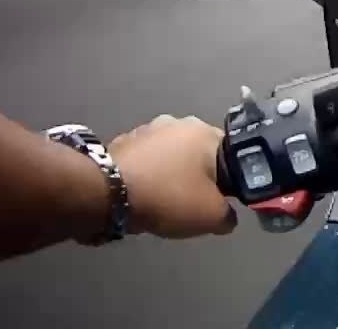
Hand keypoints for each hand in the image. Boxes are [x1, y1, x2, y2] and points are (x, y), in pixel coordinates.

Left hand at [109, 115, 236, 237]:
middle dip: (199, 175)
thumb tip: (226, 216)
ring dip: (171, 173)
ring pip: (171, 156)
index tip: (221, 200)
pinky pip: (146, 161)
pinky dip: (148, 175)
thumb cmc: (168, 197)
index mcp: (206, 132)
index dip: (231, 180)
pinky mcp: (122, 142)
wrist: (105, 194)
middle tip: (193, 203)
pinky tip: (142, 196)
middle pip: (199, 154)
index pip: (233, 155)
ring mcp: (147, 129)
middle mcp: (178, 122)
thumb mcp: (211, 216)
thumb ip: (228, 216)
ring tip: (164, 201)